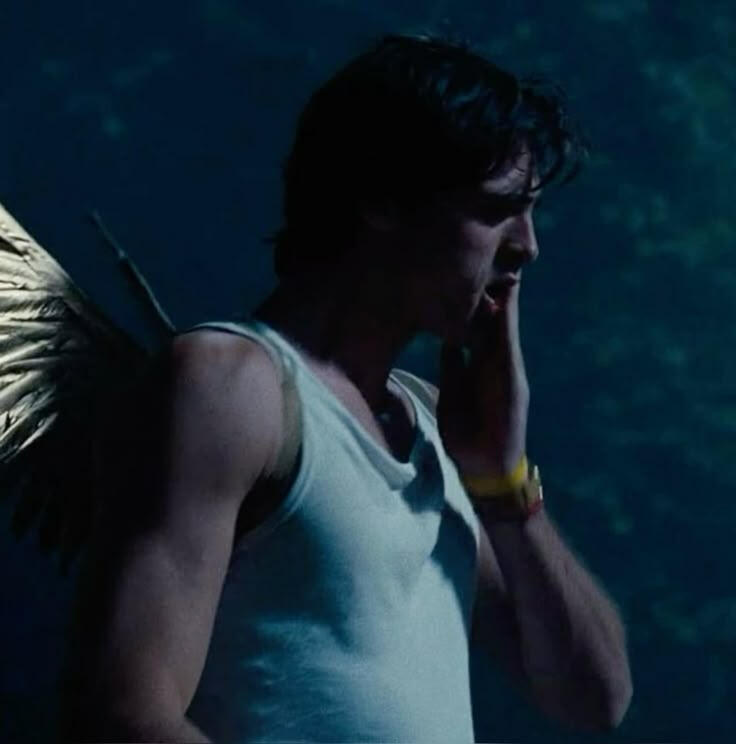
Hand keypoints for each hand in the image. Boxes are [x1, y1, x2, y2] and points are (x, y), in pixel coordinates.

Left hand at [437, 283, 529, 477]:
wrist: (485, 467)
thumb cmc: (467, 432)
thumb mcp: (453, 390)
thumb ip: (453, 364)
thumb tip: (447, 339)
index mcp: (480, 364)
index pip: (478, 324)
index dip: (477, 297)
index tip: (470, 268)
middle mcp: (495, 363)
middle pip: (495, 320)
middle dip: (495, 290)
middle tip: (494, 255)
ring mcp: (505, 372)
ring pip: (503, 329)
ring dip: (504, 301)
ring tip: (504, 270)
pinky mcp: (511, 384)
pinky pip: (506, 350)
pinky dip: (504, 328)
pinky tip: (502, 305)